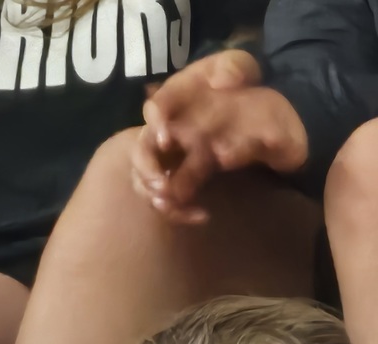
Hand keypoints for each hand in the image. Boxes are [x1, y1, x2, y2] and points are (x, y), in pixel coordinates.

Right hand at [132, 50, 268, 223]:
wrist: (265, 111)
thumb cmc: (247, 86)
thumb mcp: (245, 65)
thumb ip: (235, 67)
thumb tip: (223, 82)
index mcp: (177, 99)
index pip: (155, 107)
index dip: (155, 122)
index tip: (167, 138)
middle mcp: (167, 130)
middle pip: (141, 150)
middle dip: (146, 168)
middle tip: (162, 184)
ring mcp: (171, 156)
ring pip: (146, 180)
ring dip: (155, 196)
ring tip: (171, 206)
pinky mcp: (182, 178)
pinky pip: (169, 199)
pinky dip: (180, 211)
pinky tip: (202, 215)